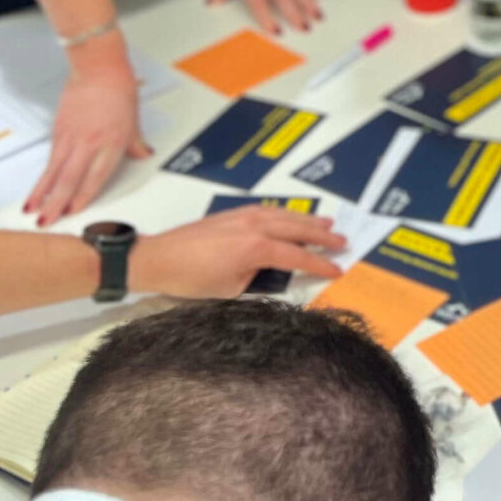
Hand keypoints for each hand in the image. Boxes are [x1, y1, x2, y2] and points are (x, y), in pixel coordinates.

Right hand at [30, 52, 147, 224]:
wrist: (99, 66)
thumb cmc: (117, 88)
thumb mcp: (133, 120)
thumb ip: (136, 143)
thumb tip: (144, 154)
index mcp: (112, 144)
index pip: (96, 179)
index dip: (83, 198)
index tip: (74, 212)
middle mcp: (90, 144)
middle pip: (71, 180)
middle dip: (57, 204)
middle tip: (47, 221)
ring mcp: (72, 138)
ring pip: (55, 172)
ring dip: (43, 194)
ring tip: (32, 210)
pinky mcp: (58, 130)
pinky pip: (50, 159)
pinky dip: (42, 176)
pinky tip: (36, 188)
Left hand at [128, 201, 347, 295]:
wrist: (158, 259)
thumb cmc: (191, 280)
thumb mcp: (230, 291)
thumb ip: (257, 279)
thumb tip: (273, 273)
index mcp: (256, 248)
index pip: (297, 255)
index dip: (319, 264)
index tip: (338, 269)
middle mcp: (254, 226)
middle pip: (296, 229)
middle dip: (321, 235)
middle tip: (343, 240)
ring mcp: (242, 216)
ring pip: (284, 215)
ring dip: (307, 219)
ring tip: (327, 223)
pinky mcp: (232, 214)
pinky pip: (268, 210)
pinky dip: (286, 213)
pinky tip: (292, 217)